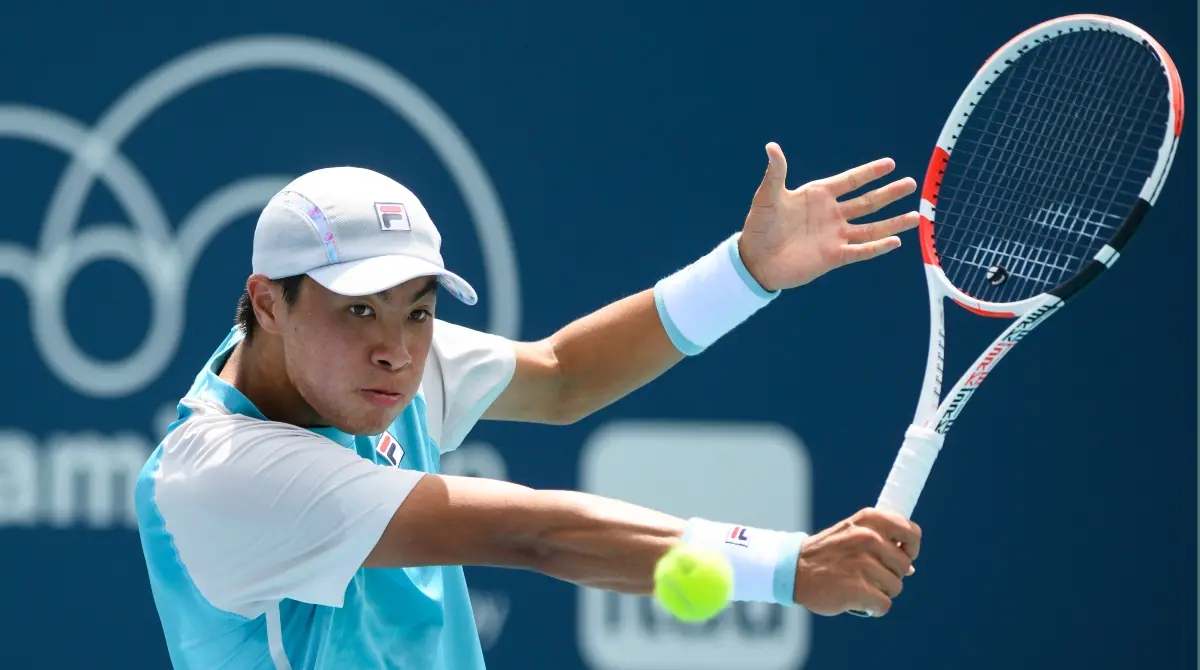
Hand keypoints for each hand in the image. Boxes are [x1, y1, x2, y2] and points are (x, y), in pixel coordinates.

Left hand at [738, 142, 918, 291]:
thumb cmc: (760, 226)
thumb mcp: (767, 196)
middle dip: (889, 193)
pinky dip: (878, 247)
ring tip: (916, 216)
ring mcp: (835, 236)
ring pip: (871, 227)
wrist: (755, 260)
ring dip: (893, 222)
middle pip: (867, 202)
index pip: (850, 181)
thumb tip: (772, 146)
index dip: (869, 172)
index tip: (890, 163)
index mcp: (818, 195)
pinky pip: (861, 251)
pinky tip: (896, 241)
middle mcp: (832, 214)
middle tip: (911, 183)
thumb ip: (775, 173)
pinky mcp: (834, 257)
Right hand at [792, 508, 920, 616]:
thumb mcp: (852, 530)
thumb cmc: (827, 552)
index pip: (912, 533)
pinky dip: (873, 608)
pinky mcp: (857, 589)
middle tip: (869, 574)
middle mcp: (868, 537)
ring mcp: (862, 563)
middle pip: (905, 565)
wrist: (793, 569)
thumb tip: (912, 566)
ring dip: (881, 591)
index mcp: (870, 520)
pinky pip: (884, 604)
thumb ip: (881, 539)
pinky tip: (859, 602)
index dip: (910, 548)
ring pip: (896, 587)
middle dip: (891, 574)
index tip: (899, 555)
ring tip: (860, 586)